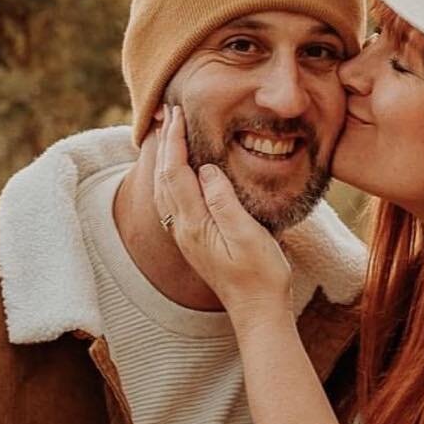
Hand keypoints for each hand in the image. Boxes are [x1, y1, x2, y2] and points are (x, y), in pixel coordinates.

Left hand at [152, 105, 293, 332]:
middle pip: (163, 177)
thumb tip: (205, 169)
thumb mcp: (248, 235)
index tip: (177, 113)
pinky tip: (178, 170)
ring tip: (167, 133)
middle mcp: (183, 229)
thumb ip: (224, 201)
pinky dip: (169, 176)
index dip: (174, 141)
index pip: (175, 172)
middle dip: (164, 143)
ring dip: (164, 158)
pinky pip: (172, 200)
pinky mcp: (194, 240)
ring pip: (163, 189)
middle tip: (167, 112)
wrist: (257, 311)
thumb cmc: (261, 274)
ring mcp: (186, 236)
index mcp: (194, 224)